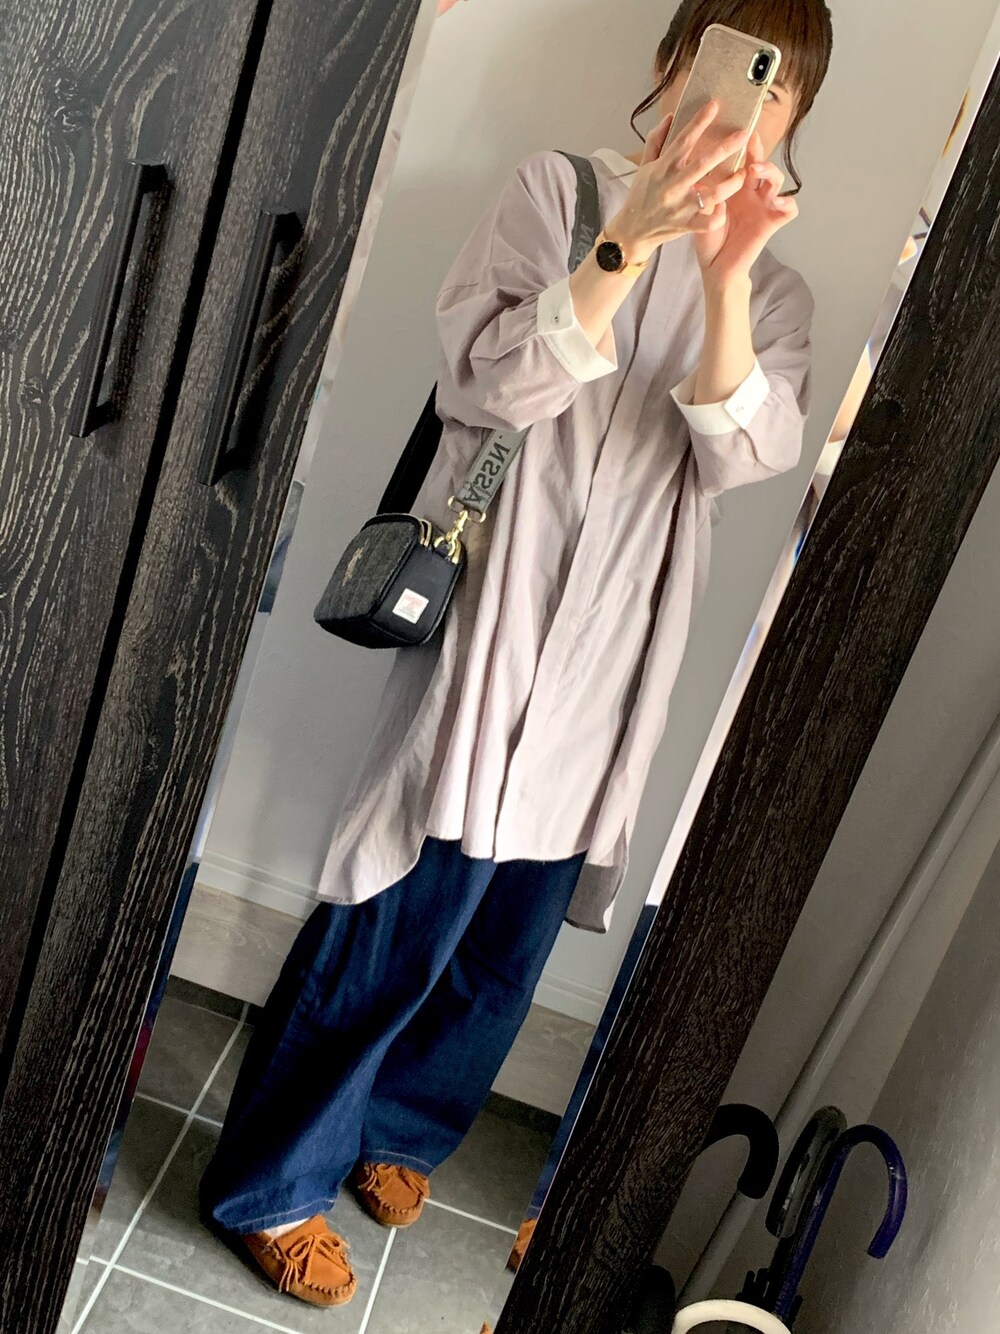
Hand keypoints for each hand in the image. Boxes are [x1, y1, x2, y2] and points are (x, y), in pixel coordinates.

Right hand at [606, 102, 750, 262]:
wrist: (632, 231)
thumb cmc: (640, 196)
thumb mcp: (644, 165)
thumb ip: (656, 140)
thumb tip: (670, 117)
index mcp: (663, 168)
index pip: (683, 140)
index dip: (699, 121)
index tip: (714, 105)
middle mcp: (673, 186)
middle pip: (703, 164)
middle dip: (726, 147)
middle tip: (744, 134)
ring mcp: (680, 208)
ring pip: (712, 194)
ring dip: (731, 183)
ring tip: (743, 172)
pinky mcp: (685, 226)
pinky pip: (707, 224)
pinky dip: (718, 216)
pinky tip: (724, 207)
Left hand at [693, 132, 798, 287]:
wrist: (715, 268)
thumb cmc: (707, 239)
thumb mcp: (700, 212)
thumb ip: (702, 192)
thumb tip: (694, 169)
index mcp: (734, 186)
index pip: (742, 159)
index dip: (742, 145)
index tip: (737, 131)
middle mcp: (751, 193)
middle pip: (760, 163)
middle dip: (757, 151)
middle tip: (749, 143)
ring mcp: (763, 206)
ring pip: (776, 180)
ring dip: (769, 171)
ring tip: (755, 170)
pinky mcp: (771, 223)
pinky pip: (789, 209)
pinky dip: (788, 203)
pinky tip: (778, 202)